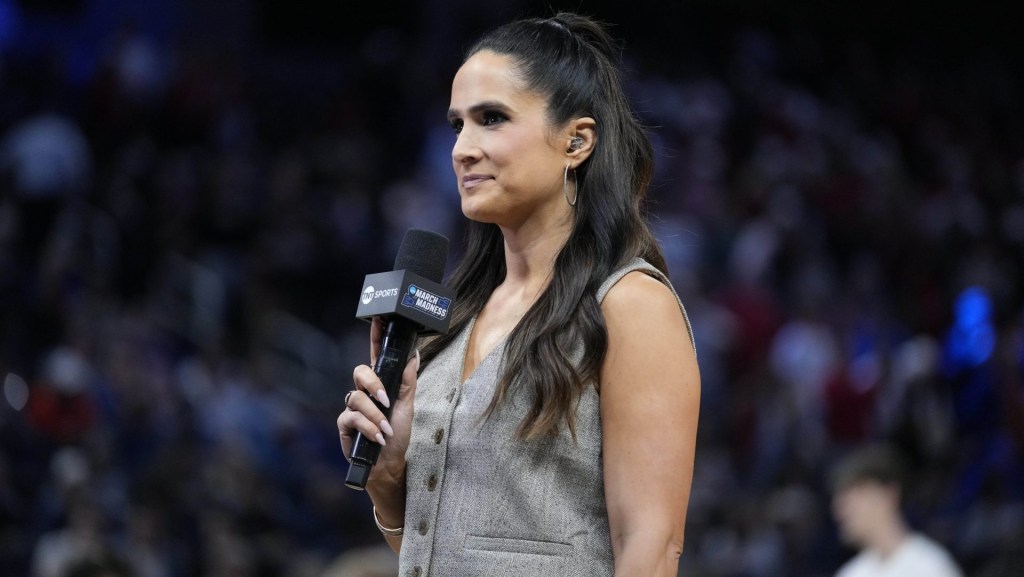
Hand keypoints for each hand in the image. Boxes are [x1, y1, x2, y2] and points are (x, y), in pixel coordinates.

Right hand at [337, 317, 419, 488]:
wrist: (389, 464)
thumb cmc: (398, 435)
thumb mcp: (407, 406)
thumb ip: (408, 381)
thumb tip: (415, 355)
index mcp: (380, 385)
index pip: (376, 356)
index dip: (375, 337)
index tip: (378, 319)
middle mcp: (364, 393)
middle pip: (360, 372)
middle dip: (372, 383)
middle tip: (386, 400)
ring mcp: (353, 408)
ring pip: (356, 397)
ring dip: (375, 416)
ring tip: (386, 430)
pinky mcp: (344, 425)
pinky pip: (352, 417)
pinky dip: (368, 427)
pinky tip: (378, 437)